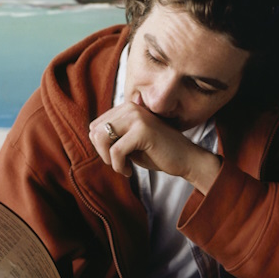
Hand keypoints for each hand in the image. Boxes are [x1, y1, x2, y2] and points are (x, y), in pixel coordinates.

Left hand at [88, 102, 220, 193]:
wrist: (186, 159)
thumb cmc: (158, 152)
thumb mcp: (130, 141)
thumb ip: (113, 135)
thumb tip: (92, 134)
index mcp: (126, 107)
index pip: (95, 126)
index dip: (101, 146)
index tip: (116, 157)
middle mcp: (130, 107)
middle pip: (95, 132)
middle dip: (103, 153)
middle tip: (118, 163)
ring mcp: (137, 116)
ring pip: (101, 139)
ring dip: (109, 160)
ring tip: (122, 167)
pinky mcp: (142, 130)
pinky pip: (116, 151)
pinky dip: (118, 166)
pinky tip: (129, 171)